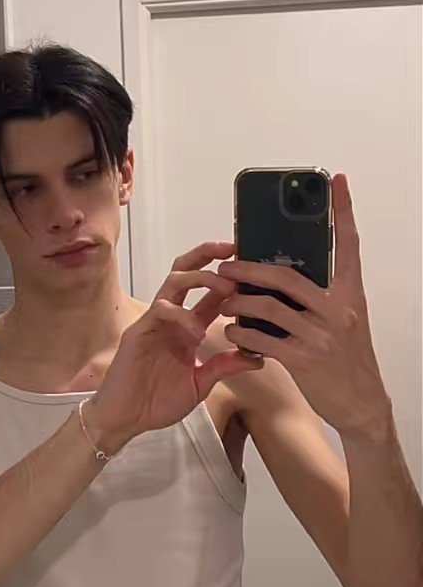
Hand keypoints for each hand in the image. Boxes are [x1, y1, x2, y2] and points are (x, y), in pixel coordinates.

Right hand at [89, 242, 263, 451]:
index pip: (209, 294)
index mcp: (187, 329)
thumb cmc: (156, 402)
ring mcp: (153, 323)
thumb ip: (223, 367)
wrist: (125, 419)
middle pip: (186, 273)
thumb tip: (258, 357)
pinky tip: (197, 332)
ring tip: (225, 289)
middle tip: (234, 251)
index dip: (229, 279)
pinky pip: (161, 310)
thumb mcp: (200, 385)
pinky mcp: (139, 331)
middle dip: (209, 256)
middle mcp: (171, 320)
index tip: (253, 270)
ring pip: (174, 282)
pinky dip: (182, 316)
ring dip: (202, 279)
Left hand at [217, 174, 390, 436]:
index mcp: (350, 295)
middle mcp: (338, 311)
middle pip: (287, 276)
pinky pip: (261, 338)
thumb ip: (321, 297)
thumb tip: (283, 275)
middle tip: (227, 264)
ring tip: (224, 301)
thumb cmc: (347, 359)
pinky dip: (241, 332)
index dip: (343, 213)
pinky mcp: (304, 360)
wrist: (362, 404)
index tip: (336, 182)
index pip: (348, 246)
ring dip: (238, 302)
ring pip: (268, 306)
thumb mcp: (344, 321)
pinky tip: (232, 331)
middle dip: (250, 268)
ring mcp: (321, 336)